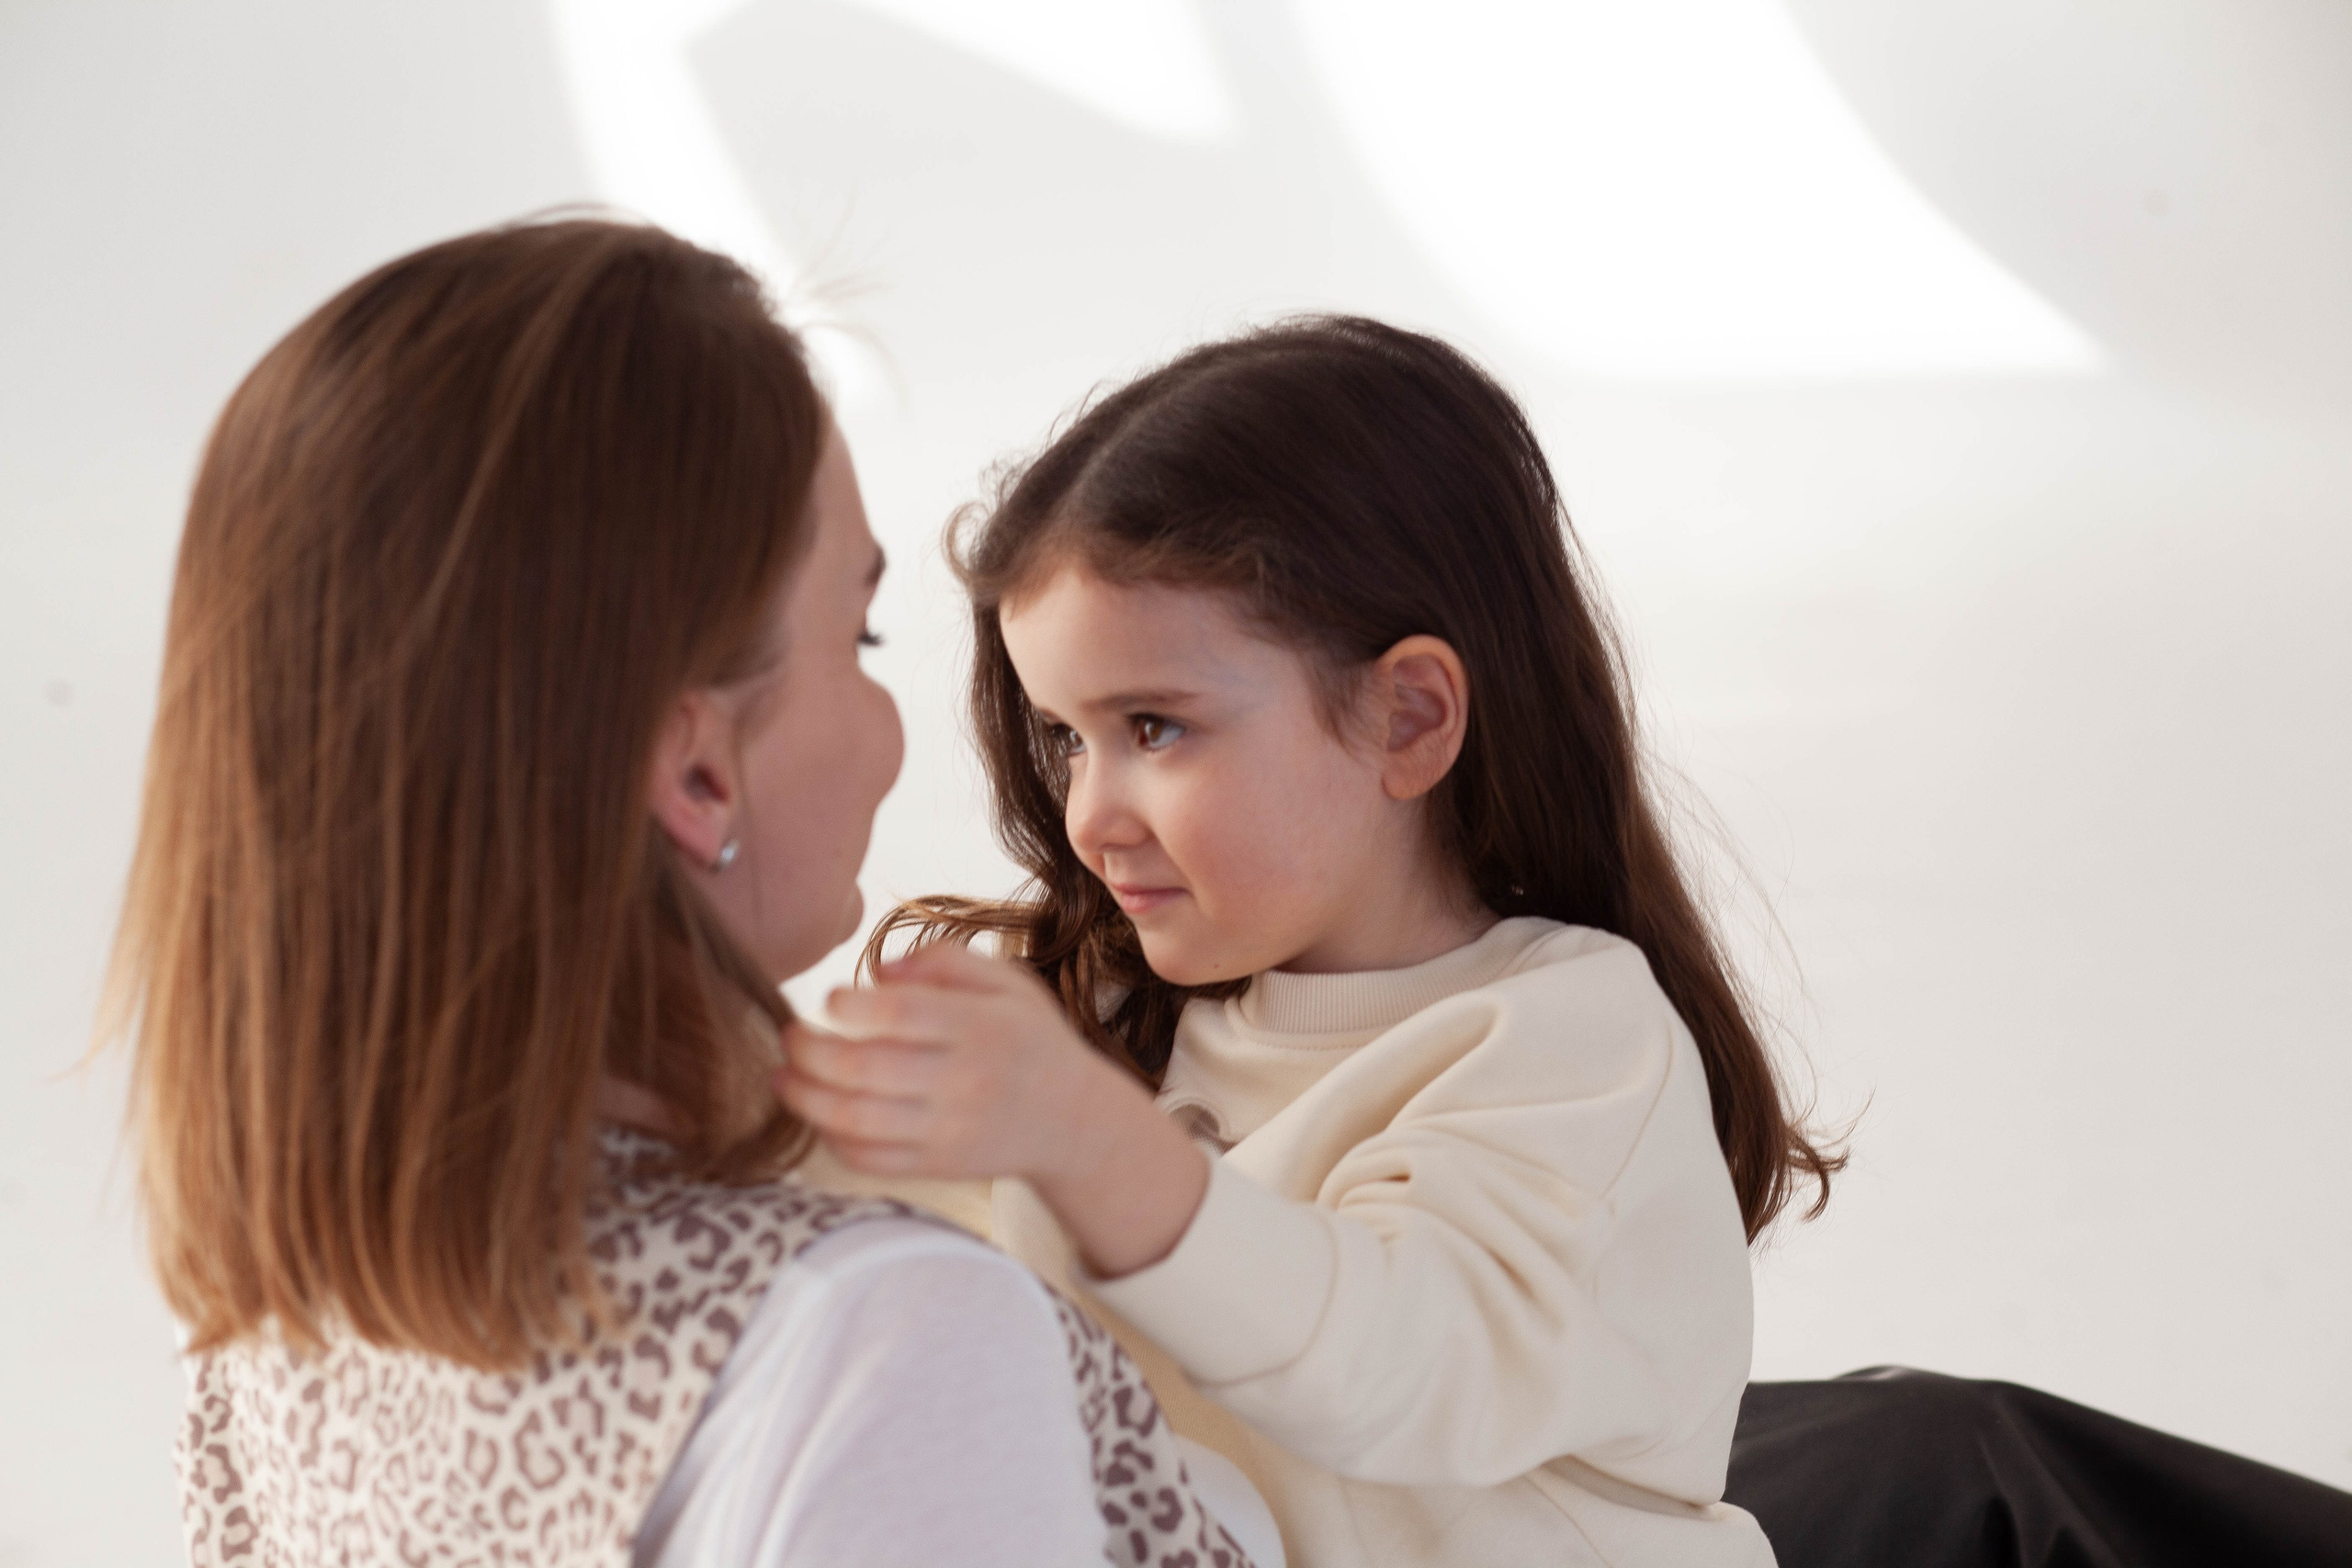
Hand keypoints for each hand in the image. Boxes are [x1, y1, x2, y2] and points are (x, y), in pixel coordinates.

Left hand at [776, 944, 1209, 1276]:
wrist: (1072, 1120)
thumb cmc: (1028, 1039)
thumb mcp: (1007, 982)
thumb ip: (946, 960)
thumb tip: (879, 971)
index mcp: (981, 1026)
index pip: (897, 1014)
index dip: (846, 1004)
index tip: (829, 998)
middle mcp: (966, 1080)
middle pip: (864, 1068)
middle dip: (809, 1050)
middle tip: (790, 1035)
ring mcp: (951, 1130)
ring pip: (857, 1119)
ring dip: (805, 1098)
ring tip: (785, 1076)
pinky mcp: (939, 1168)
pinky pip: (870, 1159)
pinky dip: (831, 1137)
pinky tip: (819, 1113)